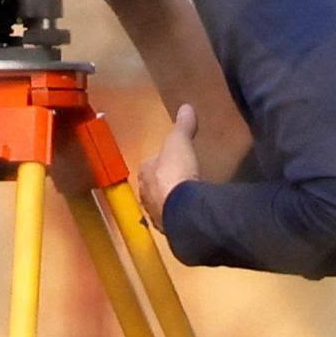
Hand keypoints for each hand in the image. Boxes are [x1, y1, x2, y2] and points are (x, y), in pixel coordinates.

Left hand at [137, 106, 199, 221]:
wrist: (183, 210)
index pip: (149, 165)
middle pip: (153, 187)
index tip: (170, 160)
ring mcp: (156, 215)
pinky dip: (180, 216)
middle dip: (162, 184)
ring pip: (161, 206)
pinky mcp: (170, 230)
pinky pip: (174, 220)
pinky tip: (190, 214)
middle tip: (178, 180)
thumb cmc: (175, 172)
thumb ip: (182, 126)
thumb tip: (186, 106)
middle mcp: (145, 196)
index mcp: (145, 173)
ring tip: (185, 198)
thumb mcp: (180, 143)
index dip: (159, 161)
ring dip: (169, 202)